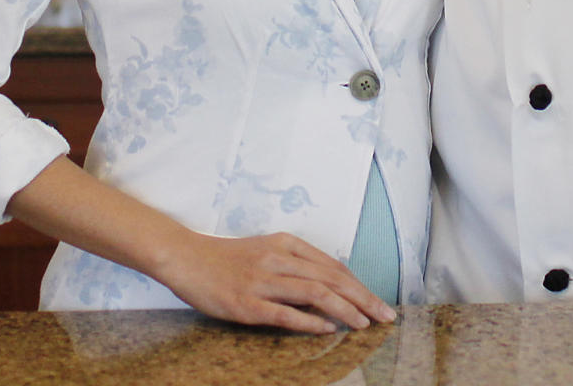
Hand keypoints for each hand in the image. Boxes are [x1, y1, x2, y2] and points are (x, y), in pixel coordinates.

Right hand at [162, 229, 396, 332]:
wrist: (187, 258)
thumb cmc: (228, 258)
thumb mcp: (266, 251)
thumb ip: (295, 264)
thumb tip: (329, 283)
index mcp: (286, 244)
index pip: (333, 266)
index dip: (359, 285)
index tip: (378, 301)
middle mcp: (279, 259)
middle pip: (331, 278)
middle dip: (362, 298)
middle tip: (385, 316)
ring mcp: (263, 281)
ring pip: (314, 293)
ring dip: (345, 309)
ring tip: (365, 324)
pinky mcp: (247, 304)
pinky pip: (284, 312)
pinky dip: (310, 320)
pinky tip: (328, 328)